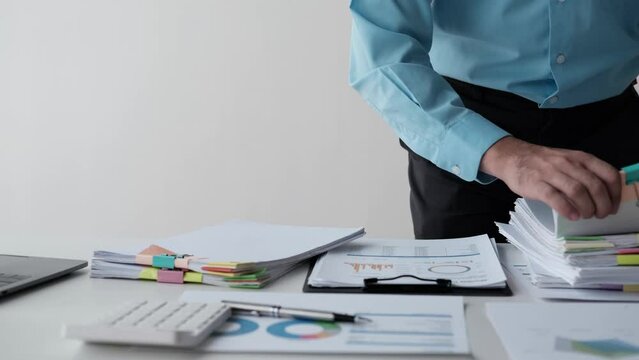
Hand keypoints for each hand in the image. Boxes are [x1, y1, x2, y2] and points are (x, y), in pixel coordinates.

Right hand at [480, 136, 621, 219]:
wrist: (513, 157)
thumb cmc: (543, 163)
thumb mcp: (568, 160)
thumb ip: (585, 173)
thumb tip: (604, 195)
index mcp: (580, 158)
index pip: (608, 174)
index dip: (615, 194)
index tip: (613, 206)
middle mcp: (568, 164)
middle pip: (595, 186)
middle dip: (602, 205)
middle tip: (599, 215)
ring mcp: (551, 173)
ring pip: (577, 191)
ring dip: (586, 208)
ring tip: (585, 216)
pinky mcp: (536, 184)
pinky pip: (555, 197)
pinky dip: (566, 209)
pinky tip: (571, 215)